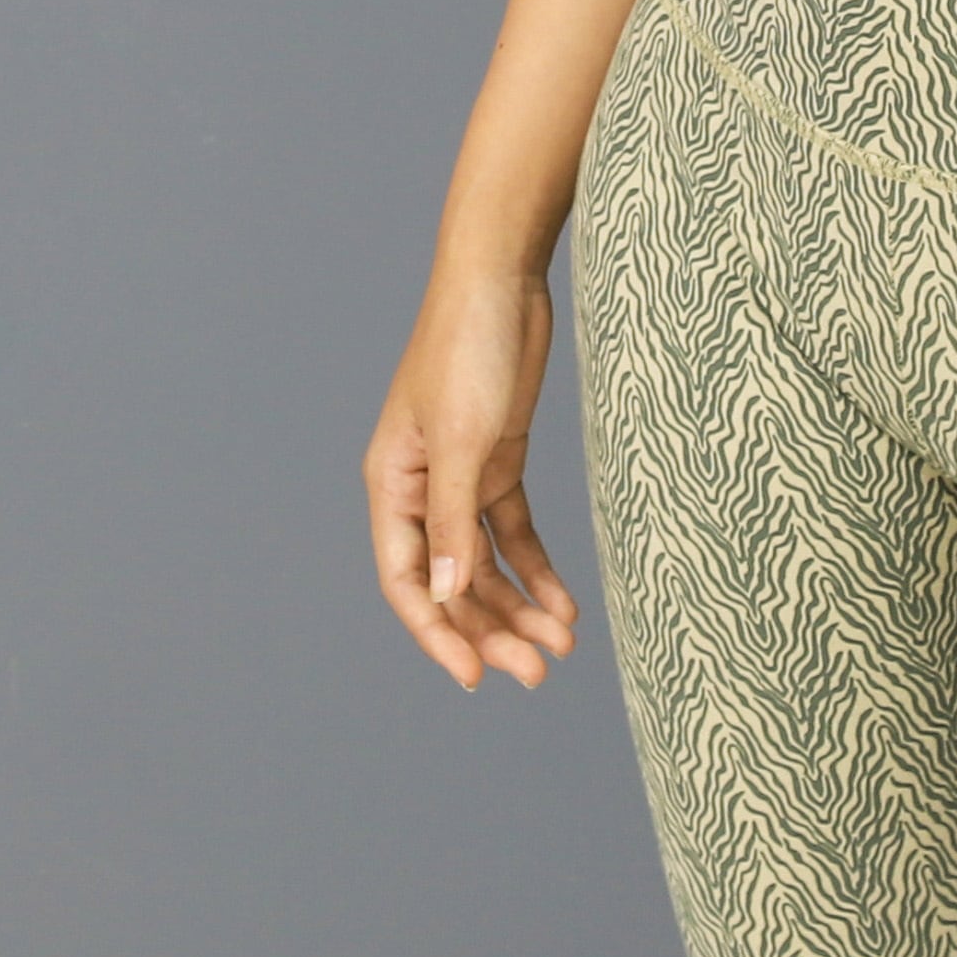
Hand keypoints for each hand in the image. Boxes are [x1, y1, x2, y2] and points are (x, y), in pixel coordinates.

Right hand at [364, 267, 581, 691]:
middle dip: (491, 630)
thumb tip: (448, 595)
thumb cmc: (467, 347)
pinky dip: (537, 569)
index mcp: (392, 483)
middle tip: (536, 672)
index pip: (407, 579)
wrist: (503, 279)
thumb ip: (453, 519)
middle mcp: (421, 488)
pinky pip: (513, 532)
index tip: (474, 677)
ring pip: (485, 564)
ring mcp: (461, 477)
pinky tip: (564, 603)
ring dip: (518, 607)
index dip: (437, 632)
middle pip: (452, 581)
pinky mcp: (498, 461)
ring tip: (561, 644)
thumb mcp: (462, 438)